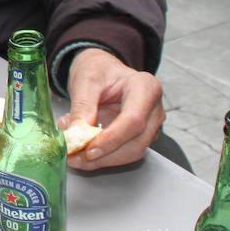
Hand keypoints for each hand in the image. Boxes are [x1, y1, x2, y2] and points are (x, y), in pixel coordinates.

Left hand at [57, 47, 163, 170]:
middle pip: (136, 142)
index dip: (112, 139)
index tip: (88, 150)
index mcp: (146, 87)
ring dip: (103, 160)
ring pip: (133, 152)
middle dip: (105, 155)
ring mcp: (151, 124)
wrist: (102, 70)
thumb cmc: (98, 70)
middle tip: (75, 158)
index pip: (134, 120)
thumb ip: (82, 107)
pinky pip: (125, 153)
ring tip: (75, 155)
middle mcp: (154, 108)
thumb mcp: (85, 81)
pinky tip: (83, 152)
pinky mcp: (141, 136)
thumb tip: (77, 135)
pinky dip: (104, 157)